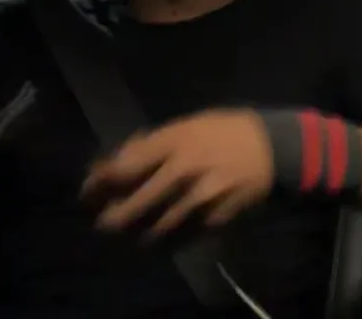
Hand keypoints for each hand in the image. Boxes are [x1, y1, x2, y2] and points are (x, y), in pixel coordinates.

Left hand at [81, 108, 273, 237]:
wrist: (273, 146)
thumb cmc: (226, 129)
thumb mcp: (188, 123)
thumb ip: (154, 141)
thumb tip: (120, 157)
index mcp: (174, 141)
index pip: (124, 168)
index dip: (99, 183)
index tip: (88, 191)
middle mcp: (183, 170)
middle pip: (135, 203)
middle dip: (113, 217)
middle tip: (104, 222)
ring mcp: (200, 196)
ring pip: (158, 225)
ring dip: (139, 232)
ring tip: (132, 233)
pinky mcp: (216, 216)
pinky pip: (184, 234)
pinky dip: (168, 238)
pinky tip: (162, 236)